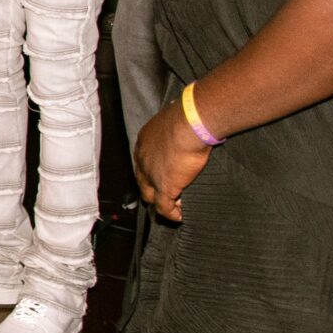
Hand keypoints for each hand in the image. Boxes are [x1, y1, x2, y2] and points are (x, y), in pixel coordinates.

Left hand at [133, 100, 211, 221]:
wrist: (190, 123)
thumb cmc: (188, 116)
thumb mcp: (176, 120)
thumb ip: (178, 128)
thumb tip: (190, 125)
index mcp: (145, 141)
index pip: (144, 160)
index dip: (152, 170)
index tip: (163, 173)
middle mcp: (142, 158)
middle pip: (142, 180)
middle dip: (152, 188)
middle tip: (165, 194)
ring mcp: (151, 174)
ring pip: (149, 196)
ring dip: (161, 202)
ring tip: (174, 206)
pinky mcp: (164, 186)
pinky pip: (163, 207)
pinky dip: (171, 213)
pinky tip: (179, 216)